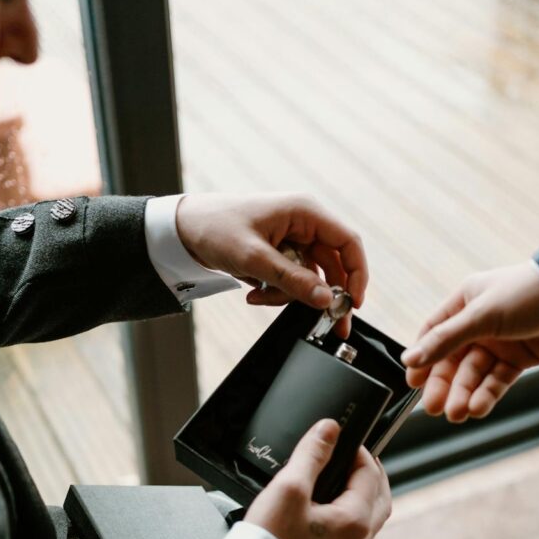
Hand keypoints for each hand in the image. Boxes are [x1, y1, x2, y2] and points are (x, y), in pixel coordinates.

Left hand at [175, 193, 366, 336]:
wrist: (181, 229)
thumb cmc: (214, 228)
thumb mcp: (253, 258)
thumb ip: (292, 280)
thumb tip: (326, 300)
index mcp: (304, 212)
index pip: (348, 243)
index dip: (357, 274)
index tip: (352, 304)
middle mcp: (303, 224)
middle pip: (333, 265)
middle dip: (325, 296)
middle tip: (330, 325)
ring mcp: (292, 239)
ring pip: (310, 278)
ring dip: (289, 295)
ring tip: (260, 298)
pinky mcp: (279, 253)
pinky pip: (291, 280)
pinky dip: (276, 292)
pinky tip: (253, 293)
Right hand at [245, 419, 390, 538]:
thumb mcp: (290, 487)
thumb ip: (312, 454)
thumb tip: (329, 429)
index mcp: (355, 520)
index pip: (370, 474)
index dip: (358, 451)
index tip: (341, 438)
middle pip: (381, 496)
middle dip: (371, 471)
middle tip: (354, 454)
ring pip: (371, 515)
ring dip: (365, 491)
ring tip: (344, 475)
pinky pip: (356, 530)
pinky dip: (353, 509)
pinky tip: (332, 503)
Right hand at [400, 262, 538, 421]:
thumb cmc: (529, 293)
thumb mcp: (481, 315)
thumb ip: (445, 339)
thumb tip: (410, 359)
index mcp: (465, 302)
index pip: (434, 333)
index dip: (423, 357)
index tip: (413, 381)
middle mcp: (479, 323)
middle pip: (453, 360)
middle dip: (443, 384)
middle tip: (434, 407)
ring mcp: (499, 342)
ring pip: (474, 374)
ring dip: (464, 394)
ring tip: (457, 413)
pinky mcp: (519, 359)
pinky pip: (496, 380)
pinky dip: (487, 395)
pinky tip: (478, 408)